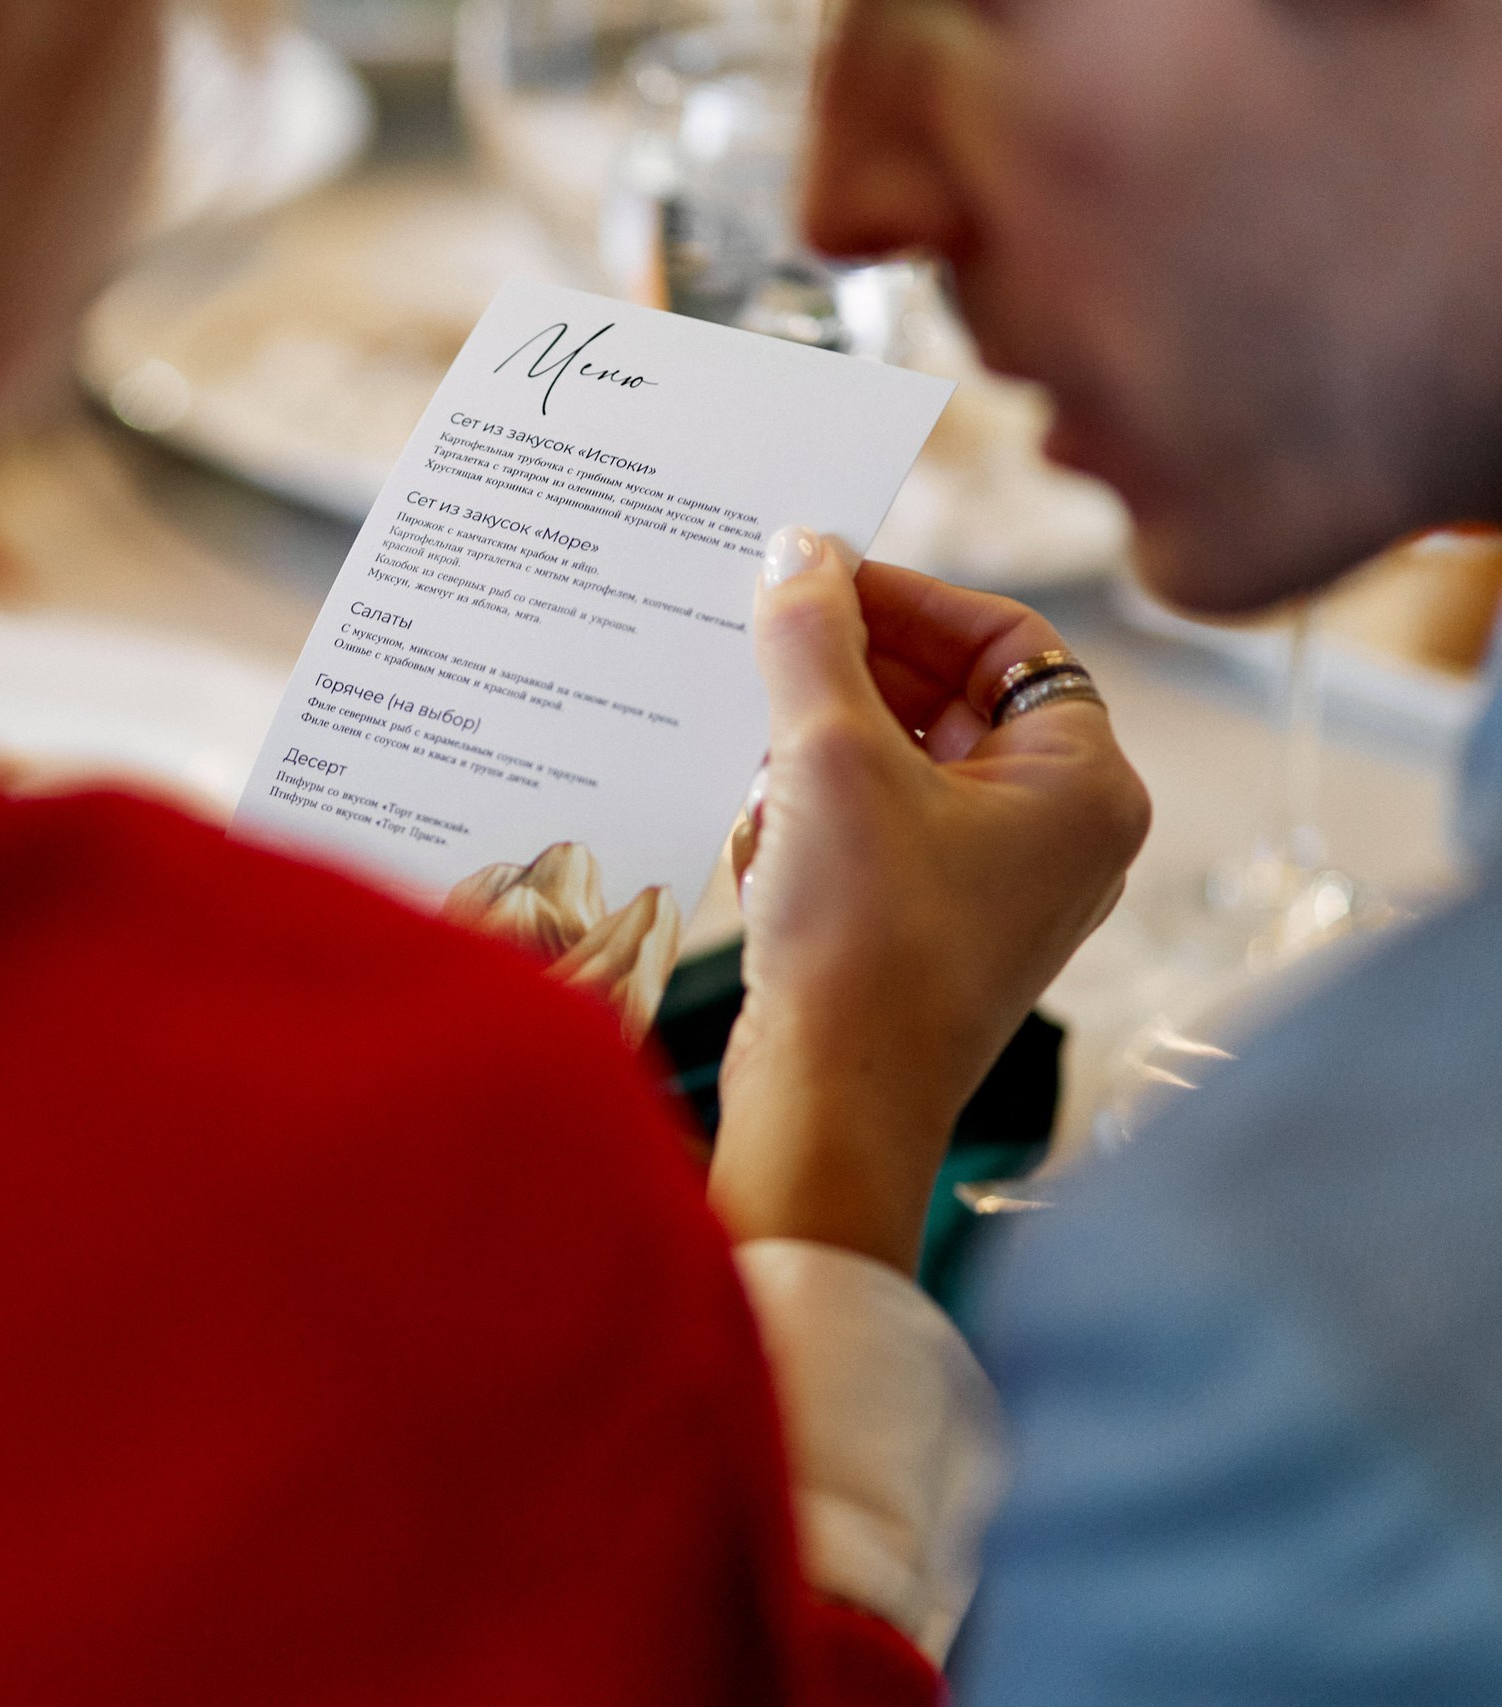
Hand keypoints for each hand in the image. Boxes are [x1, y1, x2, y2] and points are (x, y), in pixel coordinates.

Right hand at [709, 530, 1150, 1273]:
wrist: (828, 1109)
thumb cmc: (860, 944)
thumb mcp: (826, 758)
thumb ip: (810, 636)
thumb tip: (796, 549)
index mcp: (1085, 785)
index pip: (1004, 638)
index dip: (904, 595)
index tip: (812, 576)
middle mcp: (1060, 834)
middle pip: (948, 697)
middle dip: (844, 681)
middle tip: (763, 653)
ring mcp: (997, 888)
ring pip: (898, 764)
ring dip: (813, 754)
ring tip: (758, 773)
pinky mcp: (930, 930)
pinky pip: (874, 829)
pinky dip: (810, 818)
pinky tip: (759, 841)